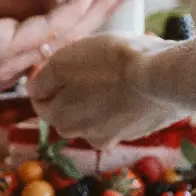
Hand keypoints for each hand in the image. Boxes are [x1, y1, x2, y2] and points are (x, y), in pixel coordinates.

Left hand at [0, 0, 135, 90]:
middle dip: (102, 11)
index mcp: (6, 58)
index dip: (85, 16)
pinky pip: (46, 29)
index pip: (56, 39)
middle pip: (69, 40)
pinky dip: (71, 9)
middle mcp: (10, 68)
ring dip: (95, 7)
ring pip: (64, 36)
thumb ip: (16, 4)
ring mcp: (5, 64)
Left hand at [30, 33, 187, 147]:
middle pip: (65, 110)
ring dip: (95, 98)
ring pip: (92, 115)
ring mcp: (109, 136)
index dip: (45, 77)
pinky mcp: (134, 133)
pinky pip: (117, 117)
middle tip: (86, 64)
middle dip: (69, 91)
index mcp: (59, 117)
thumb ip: (44, 78)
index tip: (56, 59)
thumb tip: (35, 86)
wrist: (160, 78)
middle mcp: (81, 134)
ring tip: (111, 72)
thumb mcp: (65, 60)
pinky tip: (129, 85)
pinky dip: (118, 104)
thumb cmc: (110, 62)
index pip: (39, 99)